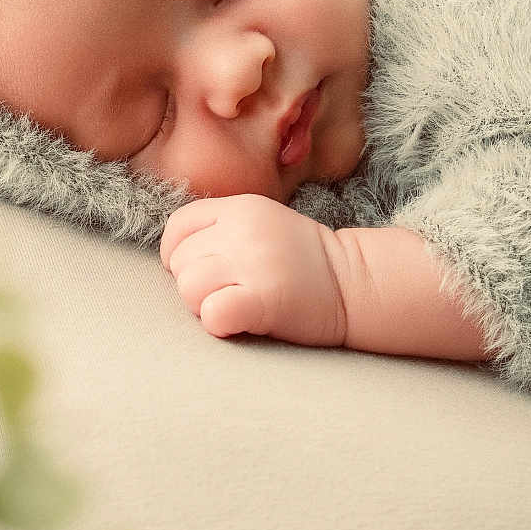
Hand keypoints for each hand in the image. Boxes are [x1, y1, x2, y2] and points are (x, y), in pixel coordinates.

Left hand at [159, 194, 347, 347]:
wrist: (356, 282)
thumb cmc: (304, 261)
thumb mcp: (262, 224)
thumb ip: (222, 229)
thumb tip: (174, 257)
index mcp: (240, 207)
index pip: (178, 227)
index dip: (177, 254)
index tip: (200, 271)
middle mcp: (243, 229)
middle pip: (181, 262)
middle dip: (195, 284)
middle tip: (229, 292)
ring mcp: (254, 262)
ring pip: (189, 289)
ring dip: (205, 305)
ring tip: (237, 305)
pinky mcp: (265, 298)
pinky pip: (213, 313)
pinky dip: (219, 322)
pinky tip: (240, 320)